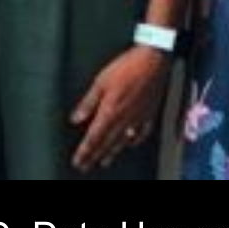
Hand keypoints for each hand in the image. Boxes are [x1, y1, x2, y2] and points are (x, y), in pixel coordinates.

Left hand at [68, 46, 170, 173]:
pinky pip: (142, 133)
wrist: (153, 61)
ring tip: (105, 161)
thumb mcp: (100, 82)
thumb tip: (75, 119)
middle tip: (86, 166)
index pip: (94, 137)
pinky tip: (131, 144)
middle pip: (107, 143)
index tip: (78, 161)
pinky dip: (135, 141)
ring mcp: (139, 118)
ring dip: (112, 152)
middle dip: (95, 156)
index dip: (85, 151)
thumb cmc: (125, 68)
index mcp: (110, 112)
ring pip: (123, 141)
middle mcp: (124, 119)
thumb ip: (88, 103)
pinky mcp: (150, 113)